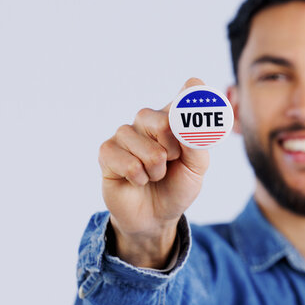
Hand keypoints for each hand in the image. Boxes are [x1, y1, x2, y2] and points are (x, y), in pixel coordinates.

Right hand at [98, 78, 208, 267]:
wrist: (157, 215)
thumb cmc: (178, 185)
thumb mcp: (197, 167)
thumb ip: (198, 142)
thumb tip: (191, 121)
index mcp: (173, 117)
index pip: (187, 92)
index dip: (192, 93)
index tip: (197, 89)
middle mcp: (148, 119)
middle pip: (163, 122)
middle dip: (173, 152)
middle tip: (170, 162)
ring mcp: (125, 134)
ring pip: (148, 150)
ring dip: (156, 171)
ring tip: (154, 174)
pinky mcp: (107, 151)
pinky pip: (128, 163)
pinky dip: (138, 178)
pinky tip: (136, 180)